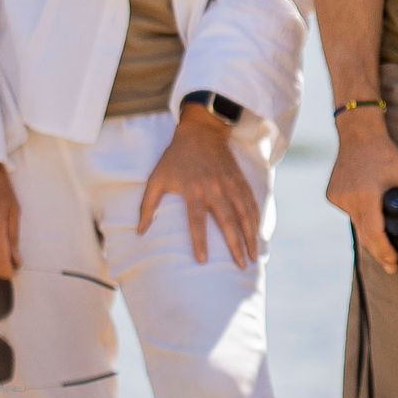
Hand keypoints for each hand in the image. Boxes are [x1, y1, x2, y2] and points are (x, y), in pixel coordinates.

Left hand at [139, 107, 263, 268]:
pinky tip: (258, 234)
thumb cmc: (175, 157)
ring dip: (251, 236)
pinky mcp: (240, 181)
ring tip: (253, 256)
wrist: (201, 131)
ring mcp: (230, 185)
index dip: (199, 241)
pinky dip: (256, 220)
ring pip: (244, 214)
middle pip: (228, 221)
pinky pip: (251, 203)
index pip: (197, 221)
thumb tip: (139, 231)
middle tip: (240, 266)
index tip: (203, 261)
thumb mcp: (156, 178)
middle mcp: (215, 189)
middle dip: (235, 245)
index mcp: (193, 190)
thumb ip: (147, 205)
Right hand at [326, 111, 397, 273]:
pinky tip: (367, 205)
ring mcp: (337, 198)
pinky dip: (360, 214)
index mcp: (367, 195)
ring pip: (356, 224)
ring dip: (369, 231)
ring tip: (383, 237)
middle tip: (391, 265)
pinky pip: (349, 212)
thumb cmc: (386, 154)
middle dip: (379, 251)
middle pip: (364, 235)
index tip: (393, 263)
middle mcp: (349, 199)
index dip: (384, 251)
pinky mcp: (332, 195)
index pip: (374, 233)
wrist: (358, 135)